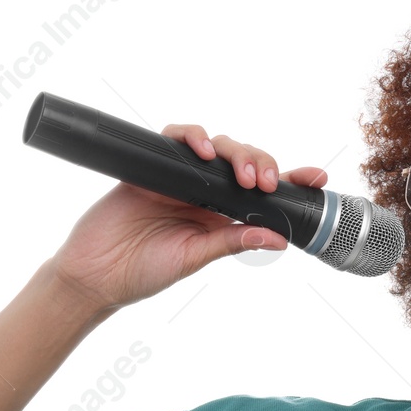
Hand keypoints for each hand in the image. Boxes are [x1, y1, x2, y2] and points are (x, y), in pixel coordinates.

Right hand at [50, 123, 327, 313]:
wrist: (93, 274)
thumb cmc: (143, 272)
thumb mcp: (195, 258)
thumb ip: (232, 242)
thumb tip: (279, 239)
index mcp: (220, 216)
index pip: (262, 193)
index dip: (290, 180)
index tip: (317, 177)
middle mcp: (204, 193)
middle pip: (243, 162)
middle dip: (261, 164)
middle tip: (263, 184)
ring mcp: (178, 177)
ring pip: (216, 145)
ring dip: (234, 151)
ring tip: (241, 175)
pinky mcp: (152, 166)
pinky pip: (175, 138)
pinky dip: (192, 137)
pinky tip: (203, 152)